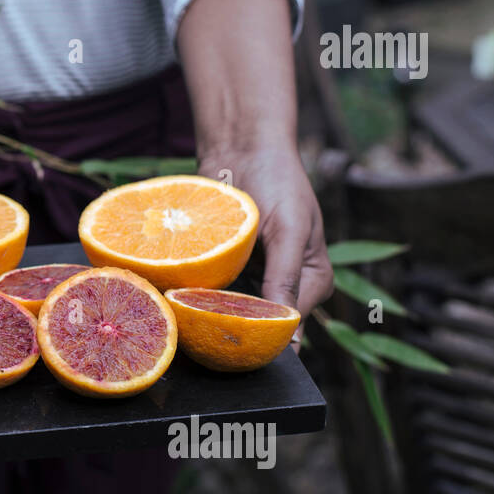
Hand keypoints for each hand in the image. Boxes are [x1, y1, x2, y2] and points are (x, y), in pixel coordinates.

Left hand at [198, 145, 332, 330]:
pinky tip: (179, 296)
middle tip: (202, 331)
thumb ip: (286, 277)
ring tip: (187, 315)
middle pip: (260, 323)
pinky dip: (200, 292)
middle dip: (233, 327)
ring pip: (233, 310)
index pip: (290, 325)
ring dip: (211, 311)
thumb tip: (290, 331)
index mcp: (314, 282)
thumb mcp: (290, 230)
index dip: (263, 337)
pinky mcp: (228, 267)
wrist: (242, 148)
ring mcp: (254, 278)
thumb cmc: (277, 181)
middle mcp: (285, 285)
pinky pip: (214, 290)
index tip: (231, 345)